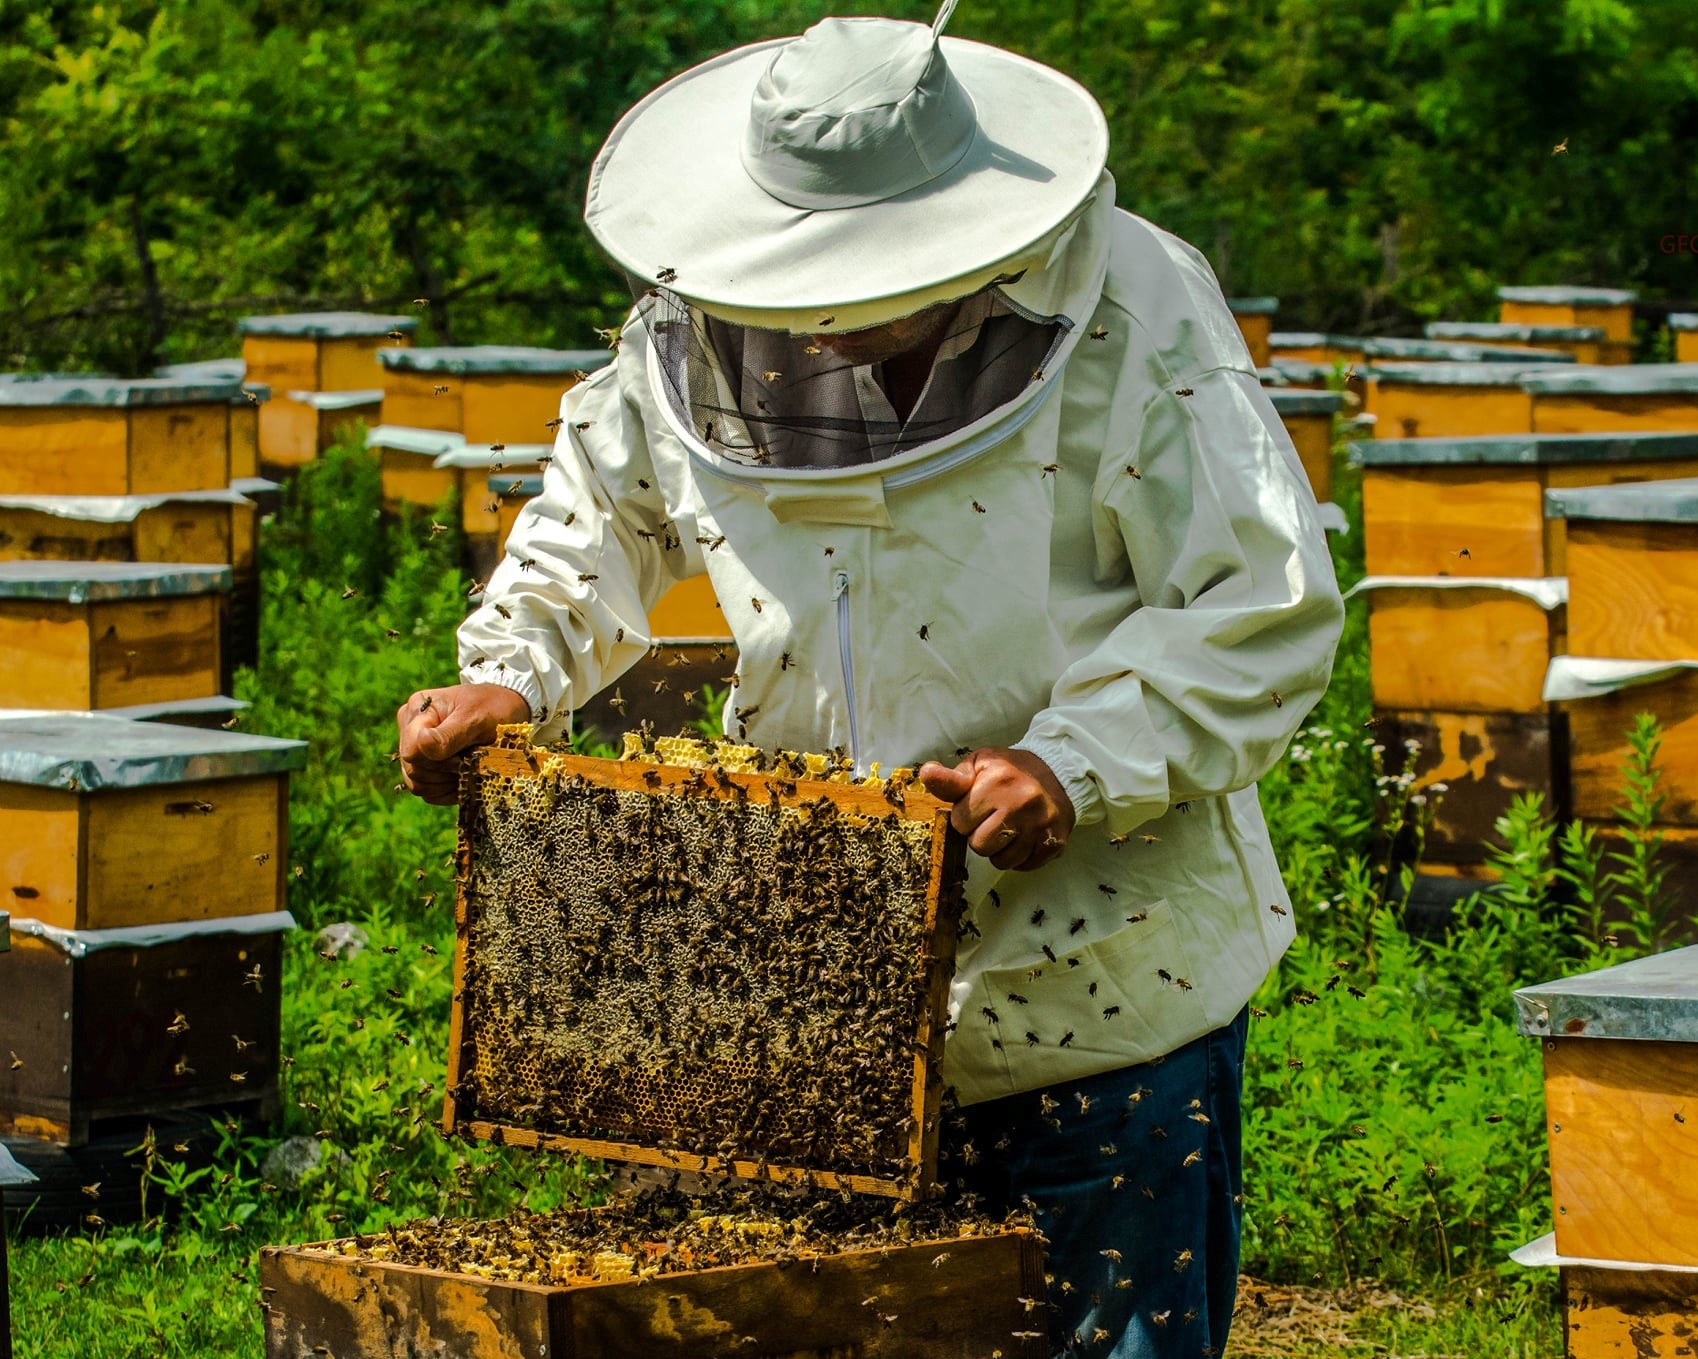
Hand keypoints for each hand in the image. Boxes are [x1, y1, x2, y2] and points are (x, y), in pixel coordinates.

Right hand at [396, 683, 531, 804]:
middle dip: (446, 771)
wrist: (506, 710)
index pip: (412, 750)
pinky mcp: (425, 769)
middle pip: (414, 770)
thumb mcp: (476, 718)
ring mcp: (415, 751)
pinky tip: (466, 777)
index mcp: (417, 711)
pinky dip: (449, 791)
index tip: (463, 755)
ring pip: (418, 785)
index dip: (437, 760)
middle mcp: (410, 730)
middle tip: (472, 760)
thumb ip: (449, 734)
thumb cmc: (492, 708)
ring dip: (448, 782)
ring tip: (470, 767)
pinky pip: (429, 793)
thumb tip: (422, 744)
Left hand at [917, 747, 1075, 871]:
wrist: (1059, 774)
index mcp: (999, 781)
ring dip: (999, 849)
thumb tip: (927, 774)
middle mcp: (1022, 803)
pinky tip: (1023, 836)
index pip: (960, 822)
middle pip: (979, 845)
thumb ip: (952, 778)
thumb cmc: (1010, 771)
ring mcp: (1040, 826)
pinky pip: (1022, 866)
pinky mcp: (1054, 843)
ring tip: (1008, 828)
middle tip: (993, 818)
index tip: (978, 806)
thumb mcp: (980, 765)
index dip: (965, 816)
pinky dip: (1019, 856)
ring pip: (1001, 861)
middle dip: (980, 835)